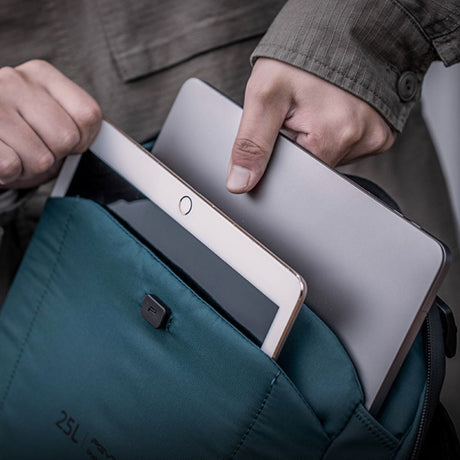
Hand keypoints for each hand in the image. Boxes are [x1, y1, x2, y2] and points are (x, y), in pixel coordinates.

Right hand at [0, 60, 101, 188]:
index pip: (88, 115)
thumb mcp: (49, 116)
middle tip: (35, 148)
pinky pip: (11, 166)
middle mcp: (14, 80)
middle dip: (55, 155)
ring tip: (17, 153)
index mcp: (41, 73)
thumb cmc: (20, 131)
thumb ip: (75, 122)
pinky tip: (2, 158)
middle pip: (66, 138)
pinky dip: (10, 174)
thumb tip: (112, 149)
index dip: (83, 139)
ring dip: (30, 168)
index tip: (66, 141)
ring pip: (41, 158)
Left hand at [226, 58, 395, 192]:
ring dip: (318, 139)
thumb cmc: (301, 58)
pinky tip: (332, 114)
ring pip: (332, 156)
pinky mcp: (382, 134)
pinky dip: (336, 135)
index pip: (297, 173)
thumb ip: (251, 144)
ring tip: (316, 110)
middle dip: (300, 145)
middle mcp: (359, 141)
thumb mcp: (264, 96)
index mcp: (331, 138)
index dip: (284, 155)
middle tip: (299, 114)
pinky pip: (351, 147)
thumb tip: (240, 183)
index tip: (284, 128)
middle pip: (316, 165)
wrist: (338, 29)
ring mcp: (374, 137)